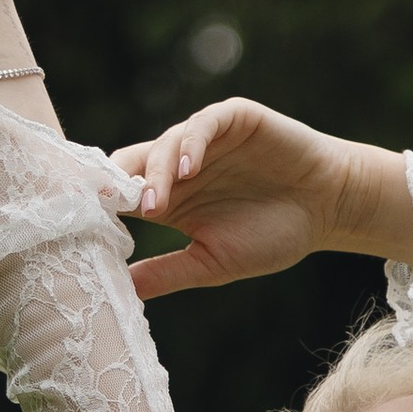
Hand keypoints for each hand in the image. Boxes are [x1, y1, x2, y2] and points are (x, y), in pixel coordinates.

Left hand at [111, 100, 412, 305]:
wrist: (328, 209)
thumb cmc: (273, 235)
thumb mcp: (212, 262)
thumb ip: (168, 272)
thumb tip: (119, 292)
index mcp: (168, 198)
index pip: (121, 194)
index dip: (103, 206)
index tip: (84, 227)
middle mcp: (180, 166)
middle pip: (132, 165)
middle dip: (119, 186)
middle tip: (113, 211)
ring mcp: (205, 140)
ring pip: (164, 144)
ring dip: (154, 172)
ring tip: (156, 202)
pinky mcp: (233, 119)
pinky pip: (203, 123)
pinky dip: (191, 143)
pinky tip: (188, 169)